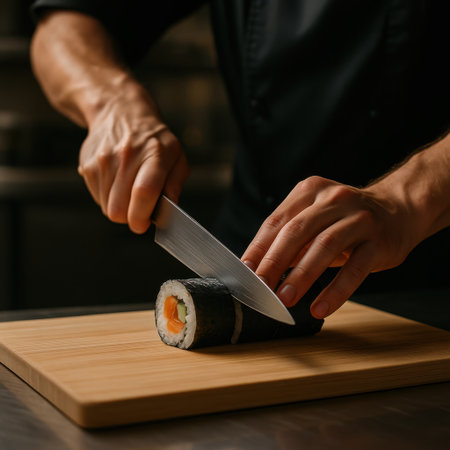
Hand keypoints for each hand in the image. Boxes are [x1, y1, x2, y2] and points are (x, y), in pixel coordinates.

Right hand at [78, 89, 188, 233]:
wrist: (120, 112)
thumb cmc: (154, 140)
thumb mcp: (176, 156)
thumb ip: (175, 184)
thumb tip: (169, 210)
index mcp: (154, 154)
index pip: (144, 192)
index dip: (142, 216)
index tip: (143, 224)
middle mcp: (126, 156)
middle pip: (119, 209)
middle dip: (130, 217)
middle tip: (140, 208)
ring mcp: (103, 161)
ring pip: (107, 208)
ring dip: (120, 207)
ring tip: (129, 188)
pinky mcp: (88, 166)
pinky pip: (98, 199)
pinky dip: (109, 198)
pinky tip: (117, 181)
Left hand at [241, 176, 416, 318]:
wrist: (398, 210)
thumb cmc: (345, 220)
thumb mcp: (315, 219)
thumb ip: (289, 238)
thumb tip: (257, 269)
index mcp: (310, 191)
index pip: (276, 221)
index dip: (258, 249)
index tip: (244, 274)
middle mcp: (333, 199)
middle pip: (297, 231)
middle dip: (274, 262)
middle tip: (260, 288)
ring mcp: (359, 218)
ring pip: (325, 246)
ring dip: (301, 275)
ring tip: (284, 299)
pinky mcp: (379, 241)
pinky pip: (356, 268)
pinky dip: (336, 290)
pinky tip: (320, 308)